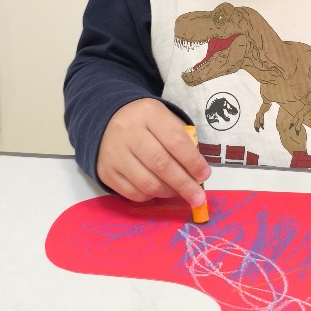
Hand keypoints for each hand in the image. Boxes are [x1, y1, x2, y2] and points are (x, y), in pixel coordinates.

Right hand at [96, 98, 210, 205]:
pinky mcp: (106, 172)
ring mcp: (114, 154)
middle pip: (161, 164)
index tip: (204, 175)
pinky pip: (132, 193)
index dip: (193, 161)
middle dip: (184, 184)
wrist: (107, 120)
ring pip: (147, 183)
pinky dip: (150, 196)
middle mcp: (129, 133)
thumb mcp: (165, 119)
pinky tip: (159, 191)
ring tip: (180, 193)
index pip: (175, 140)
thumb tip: (198, 173)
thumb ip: (182, 141)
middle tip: (198, 197)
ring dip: (169, 192)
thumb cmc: (146, 122)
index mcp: (149, 114)